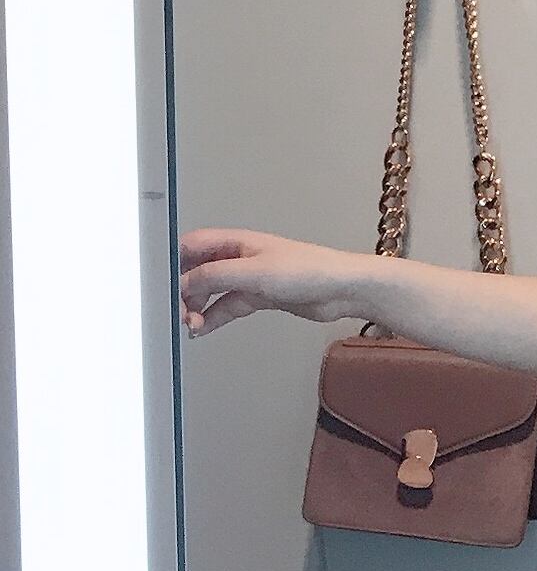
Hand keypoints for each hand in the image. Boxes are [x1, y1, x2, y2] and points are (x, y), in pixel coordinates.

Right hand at [179, 227, 371, 336]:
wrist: (343, 290)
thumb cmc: (309, 270)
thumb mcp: (254, 272)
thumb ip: (215, 276)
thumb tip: (182, 283)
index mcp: (236, 241)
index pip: (191, 246)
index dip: (172, 263)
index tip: (159, 285)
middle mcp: (240, 257)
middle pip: (198, 271)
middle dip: (183, 291)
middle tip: (176, 312)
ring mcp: (250, 277)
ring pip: (212, 292)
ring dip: (197, 307)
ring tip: (190, 325)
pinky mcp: (260, 296)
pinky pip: (228, 306)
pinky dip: (214, 317)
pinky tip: (202, 329)